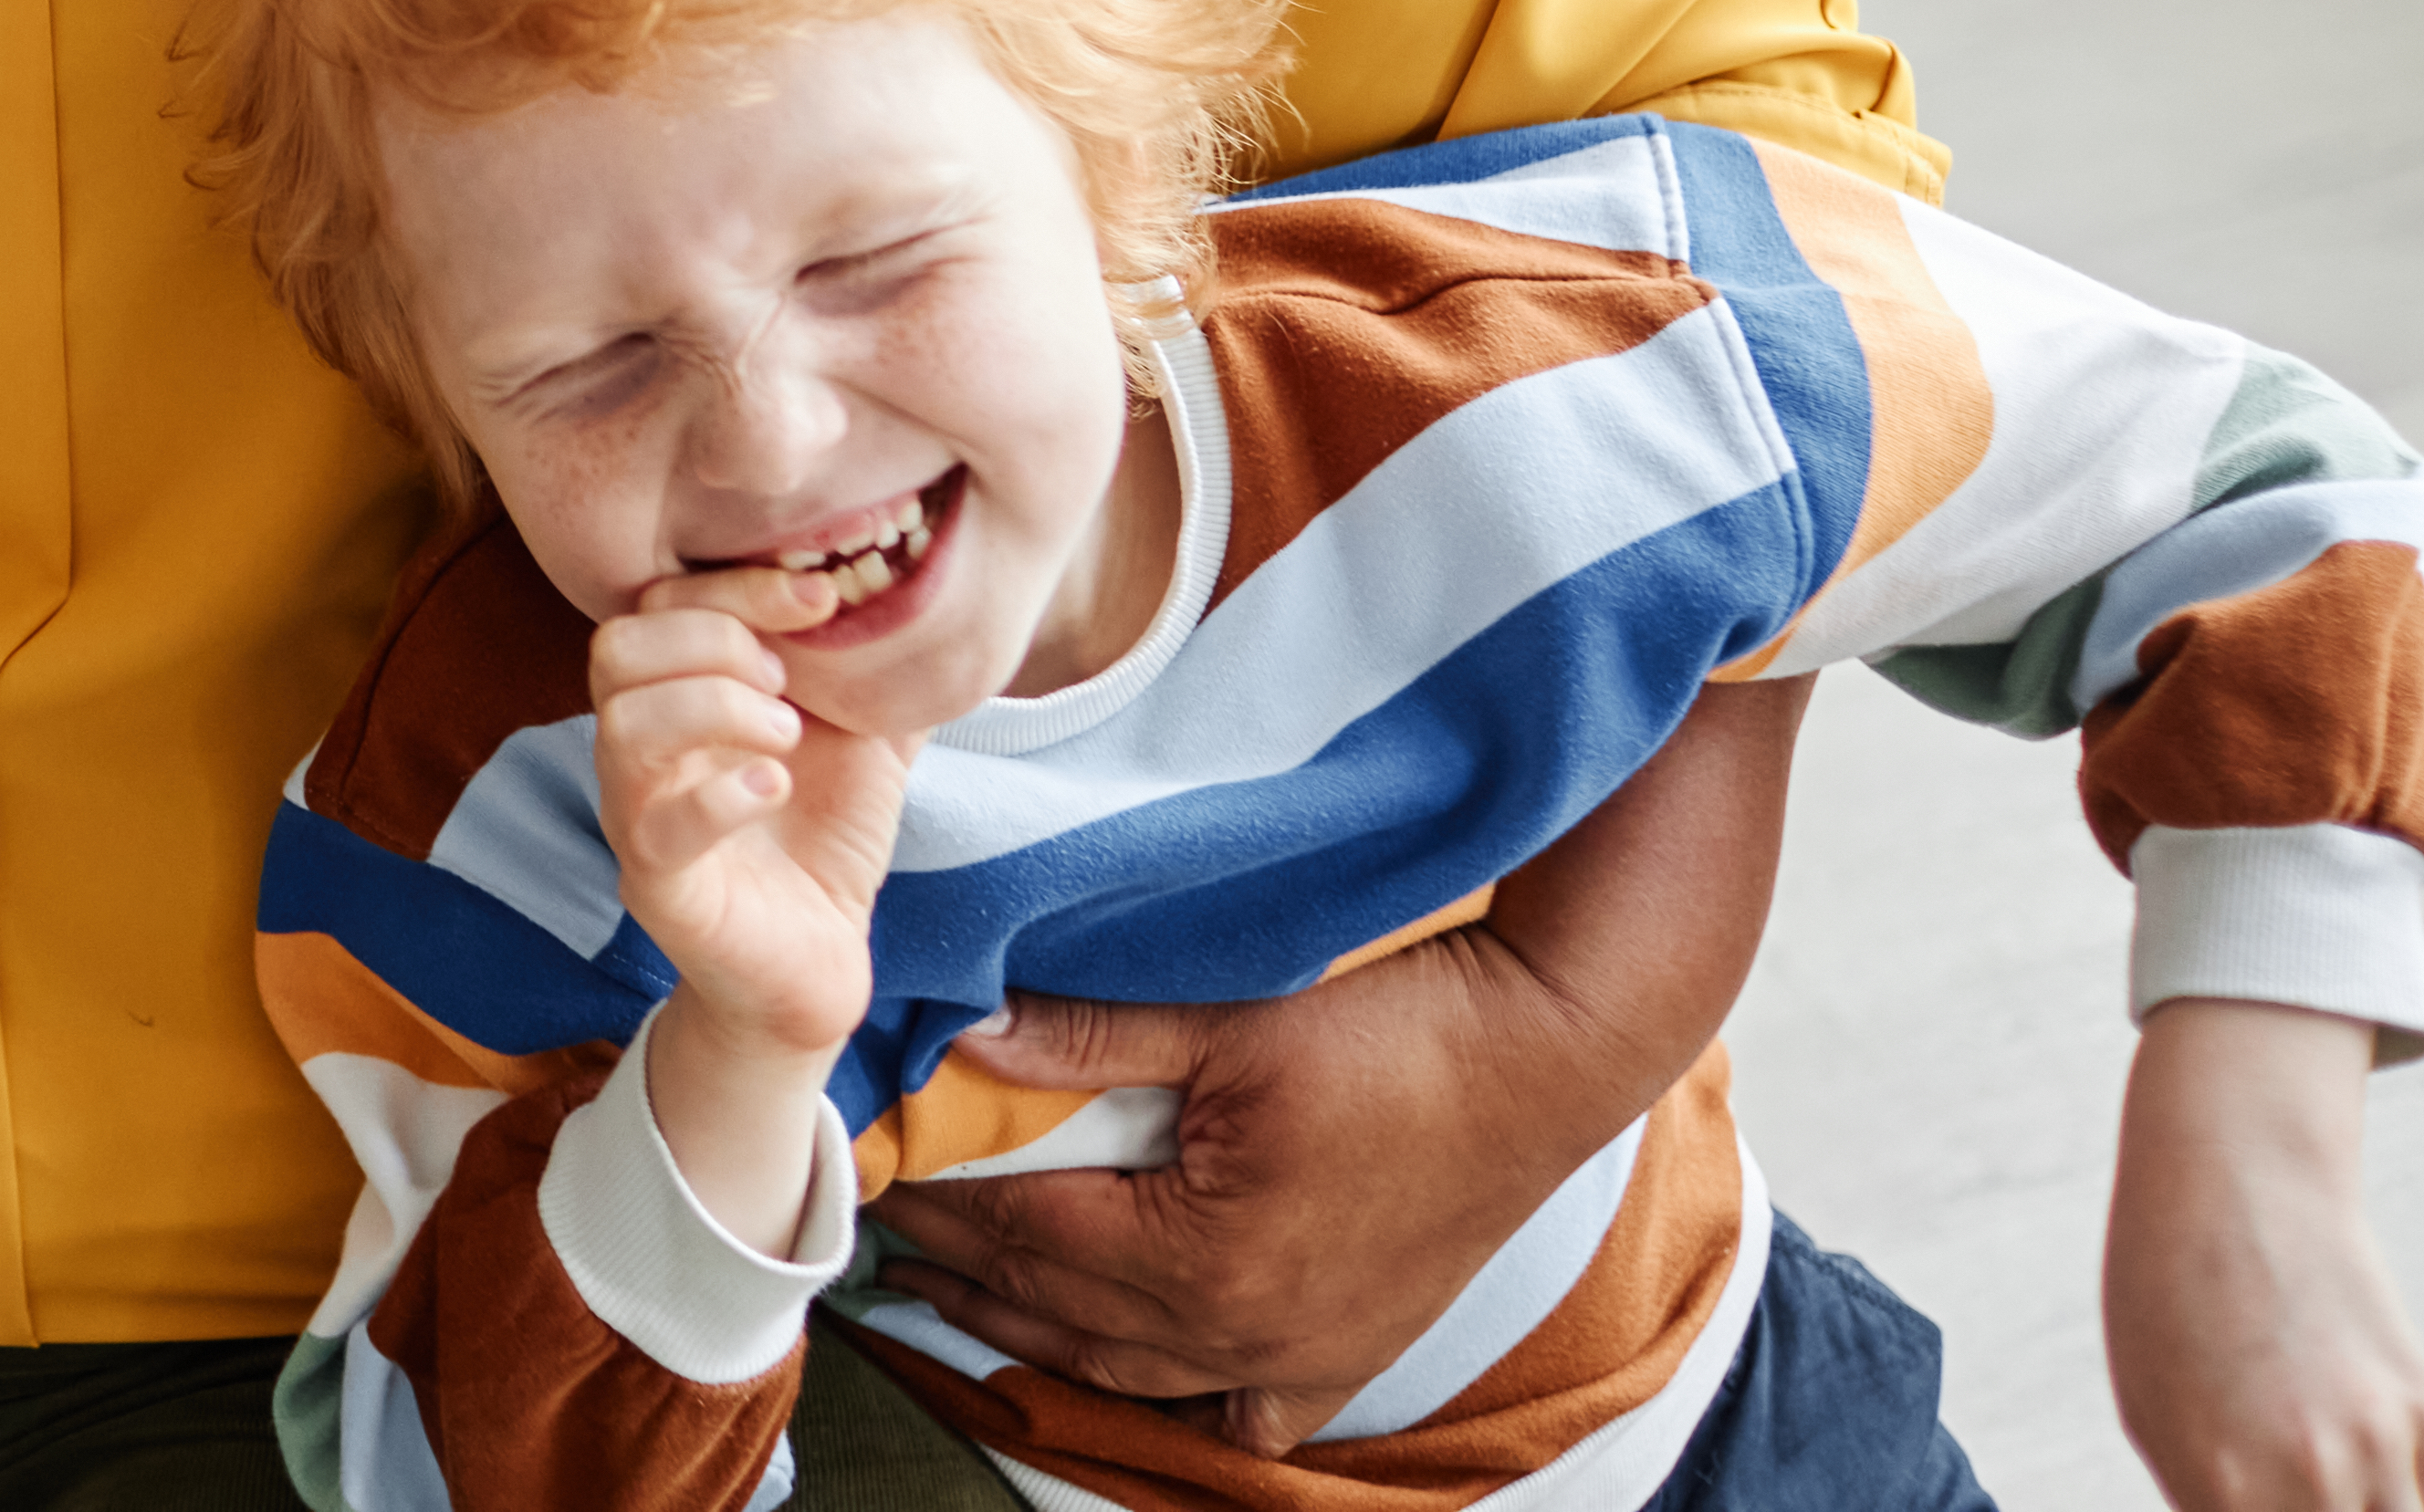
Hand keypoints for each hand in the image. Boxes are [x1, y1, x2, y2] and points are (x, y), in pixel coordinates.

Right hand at [600, 569, 912, 1237]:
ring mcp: (638, 817)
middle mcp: (640, 748)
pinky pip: (655, 827)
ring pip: (623, 726)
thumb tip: (931, 587)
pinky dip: (721, 793)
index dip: (737, 585)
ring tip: (787, 737)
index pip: (661, 602)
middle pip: (616, 647)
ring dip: (716, 706)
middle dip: (712, 640)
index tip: (822, 598)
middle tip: (787, 682)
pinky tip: (777, 788)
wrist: (820, 963)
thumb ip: (877, 663)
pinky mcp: (658, 884)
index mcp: (676, 695)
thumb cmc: (825, 840)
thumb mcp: (862, 734)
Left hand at [863, 671, 1809, 1448]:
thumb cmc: (1397, 1030)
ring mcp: (1300, 1354)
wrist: (1549, 1055)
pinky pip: (1240, 1406)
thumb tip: (959, 1032)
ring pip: (1132, 1367)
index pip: (1024, 1234)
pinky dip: (1175, 1390)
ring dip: (1040, 1331)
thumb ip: (1088, 1035)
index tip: (875, 1166)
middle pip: (1062, 1308)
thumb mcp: (1230, 1017)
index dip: (939, 1199)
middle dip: (967, 1265)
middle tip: (887, 1226)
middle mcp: (1242, 1331)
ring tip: (962, 1292)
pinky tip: (1136, 1375)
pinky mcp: (1348, 1351)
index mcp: (1200, 1255)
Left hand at [2106, 1002, 2423, 1510]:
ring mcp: (2381, 1439)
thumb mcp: (2154, 1414)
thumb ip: (2205, 1500)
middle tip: (2280, 1487)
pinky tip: (2350, 1452)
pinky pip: (2422, 1498)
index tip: (2239, 1508)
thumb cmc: (2167, 1293)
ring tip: (2317, 1473)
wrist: (2240, 1174)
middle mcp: (2314, 1473)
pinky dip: (2393, 1496)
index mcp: (2223, 1482)